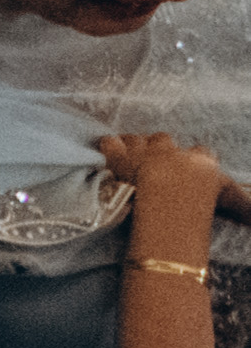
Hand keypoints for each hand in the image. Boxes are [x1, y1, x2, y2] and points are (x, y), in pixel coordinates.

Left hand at [99, 132, 237, 233]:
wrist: (165, 208)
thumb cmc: (199, 207)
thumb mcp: (227, 202)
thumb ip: (246, 207)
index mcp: (198, 158)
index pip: (201, 152)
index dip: (192, 161)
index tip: (187, 172)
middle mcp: (170, 149)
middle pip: (163, 139)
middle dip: (158, 150)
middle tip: (153, 167)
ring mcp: (141, 151)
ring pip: (135, 139)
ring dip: (133, 148)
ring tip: (130, 163)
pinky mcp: (116, 157)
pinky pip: (110, 142)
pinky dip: (109, 148)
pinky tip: (109, 156)